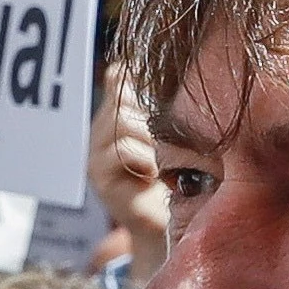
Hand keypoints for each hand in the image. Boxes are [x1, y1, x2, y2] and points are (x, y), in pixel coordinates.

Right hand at [89, 67, 169, 270]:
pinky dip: (145, 162)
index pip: (122, 74)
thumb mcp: (188, 132)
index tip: (168, 106)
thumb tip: (174, 61)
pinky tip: (154, 177)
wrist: (178, 227)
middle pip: (124, 94)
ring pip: (123, 121)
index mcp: (122, 109)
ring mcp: (97, 149)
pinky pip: (122, 151)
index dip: (143, 85)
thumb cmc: (191, 174)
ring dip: (153, 141)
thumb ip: (176, 102)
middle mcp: (104, 125)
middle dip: (154, 116)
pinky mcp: (98, 174)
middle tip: (172, 144)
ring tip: (165, 163)